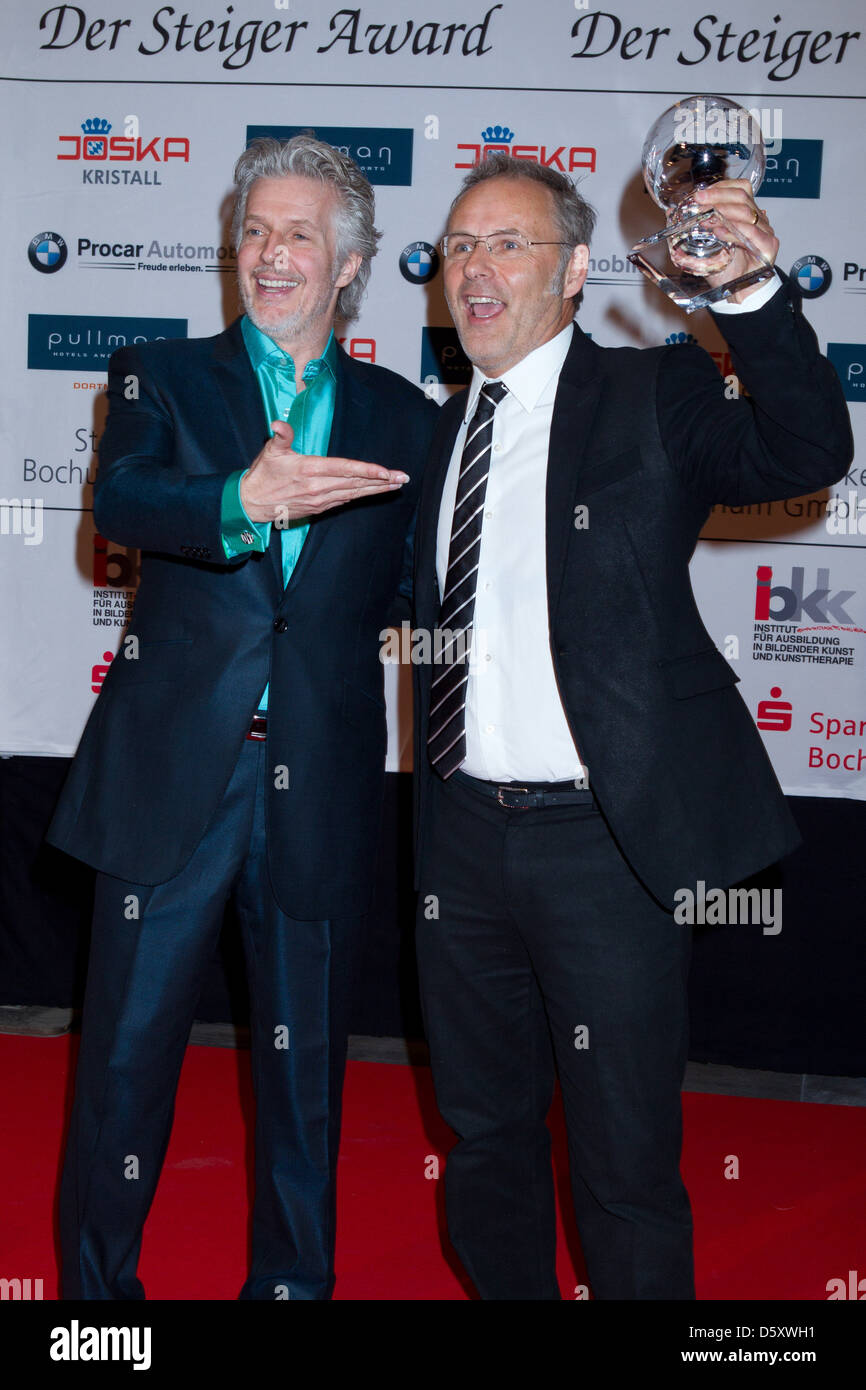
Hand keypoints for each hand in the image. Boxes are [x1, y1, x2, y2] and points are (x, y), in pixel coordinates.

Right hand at [240, 419, 409, 522]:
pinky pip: (345, 500)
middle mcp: (318, 487)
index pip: (345, 469)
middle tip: (402, 478)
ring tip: (395, 485)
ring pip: (354, 494)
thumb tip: (278, 423)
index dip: (367, 470)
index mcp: (309, 470)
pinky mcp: (319, 508)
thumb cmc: (263, 475)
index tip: (385, 472)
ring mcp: (320, 500)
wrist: (252, 504)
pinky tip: (373, 491)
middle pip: (356, 483)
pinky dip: (361, 495)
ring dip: (376, 490)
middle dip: (381, 481)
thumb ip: (281, 435)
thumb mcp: (270, 451)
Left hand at [693, 179, 778, 300]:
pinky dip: (734, 231)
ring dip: (723, 213)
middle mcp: (756, 220)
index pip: (739, 188)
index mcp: (744, 214)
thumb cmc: (726, 269)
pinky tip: (720, 233)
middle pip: (741, 196)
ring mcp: (764, 231)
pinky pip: (752, 233)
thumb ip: (690, 228)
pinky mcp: (768, 246)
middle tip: (699, 201)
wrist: (739, 293)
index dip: (720, 188)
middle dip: (717, 197)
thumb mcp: (703, 245)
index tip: (699, 194)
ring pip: (746, 213)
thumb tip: (672, 212)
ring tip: (706, 220)